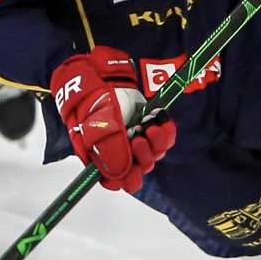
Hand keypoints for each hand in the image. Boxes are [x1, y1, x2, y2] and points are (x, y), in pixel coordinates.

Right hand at [49, 46, 175, 192]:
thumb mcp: (97, 123)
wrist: (103, 77)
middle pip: (139, 171)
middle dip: (143, 155)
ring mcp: (136, 141)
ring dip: (155, 142)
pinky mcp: (150, 128)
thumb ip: (109, 149)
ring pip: (154, 156)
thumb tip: (121, 173)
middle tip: (138, 136)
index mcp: (101, 157)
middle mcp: (120, 153)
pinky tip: (159, 118)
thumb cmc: (94, 101)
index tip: (132, 167)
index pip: (116, 182)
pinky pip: (166, 139)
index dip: (126, 178)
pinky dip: (166, 130)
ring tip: (148, 124)